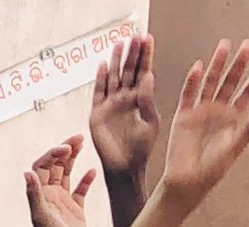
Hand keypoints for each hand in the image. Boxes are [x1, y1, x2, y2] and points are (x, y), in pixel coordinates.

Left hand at [24, 136, 96, 226]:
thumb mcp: (42, 217)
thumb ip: (34, 195)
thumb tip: (26, 172)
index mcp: (41, 196)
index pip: (42, 166)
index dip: (53, 153)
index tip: (67, 148)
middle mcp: (50, 197)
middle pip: (54, 166)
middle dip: (64, 150)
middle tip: (78, 138)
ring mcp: (63, 203)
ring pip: (67, 175)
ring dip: (73, 159)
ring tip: (83, 144)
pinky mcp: (77, 211)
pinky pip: (81, 190)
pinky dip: (86, 179)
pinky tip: (92, 171)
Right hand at [88, 32, 160, 179]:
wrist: (125, 168)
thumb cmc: (142, 149)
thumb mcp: (151, 122)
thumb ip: (148, 100)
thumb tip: (148, 77)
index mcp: (140, 100)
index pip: (143, 72)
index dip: (145, 56)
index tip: (147, 39)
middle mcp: (125, 100)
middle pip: (128, 71)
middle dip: (131, 54)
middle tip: (134, 36)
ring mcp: (110, 106)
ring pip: (113, 78)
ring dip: (116, 61)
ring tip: (120, 44)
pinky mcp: (97, 115)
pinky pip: (98, 93)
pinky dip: (100, 80)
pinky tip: (103, 65)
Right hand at [159, 39, 248, 206]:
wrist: (186, 183)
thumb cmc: (211, 171)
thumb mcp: (234, 149)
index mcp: (234, 119)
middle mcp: (218, 111)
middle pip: (231, 82)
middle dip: (239, 64)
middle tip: (248, 44)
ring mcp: (200, 112)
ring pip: (210, 83)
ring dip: (217, 65)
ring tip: (225, 46)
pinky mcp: (183, 116)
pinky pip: (188, 95)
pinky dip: (192, 81)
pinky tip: (199, 66)